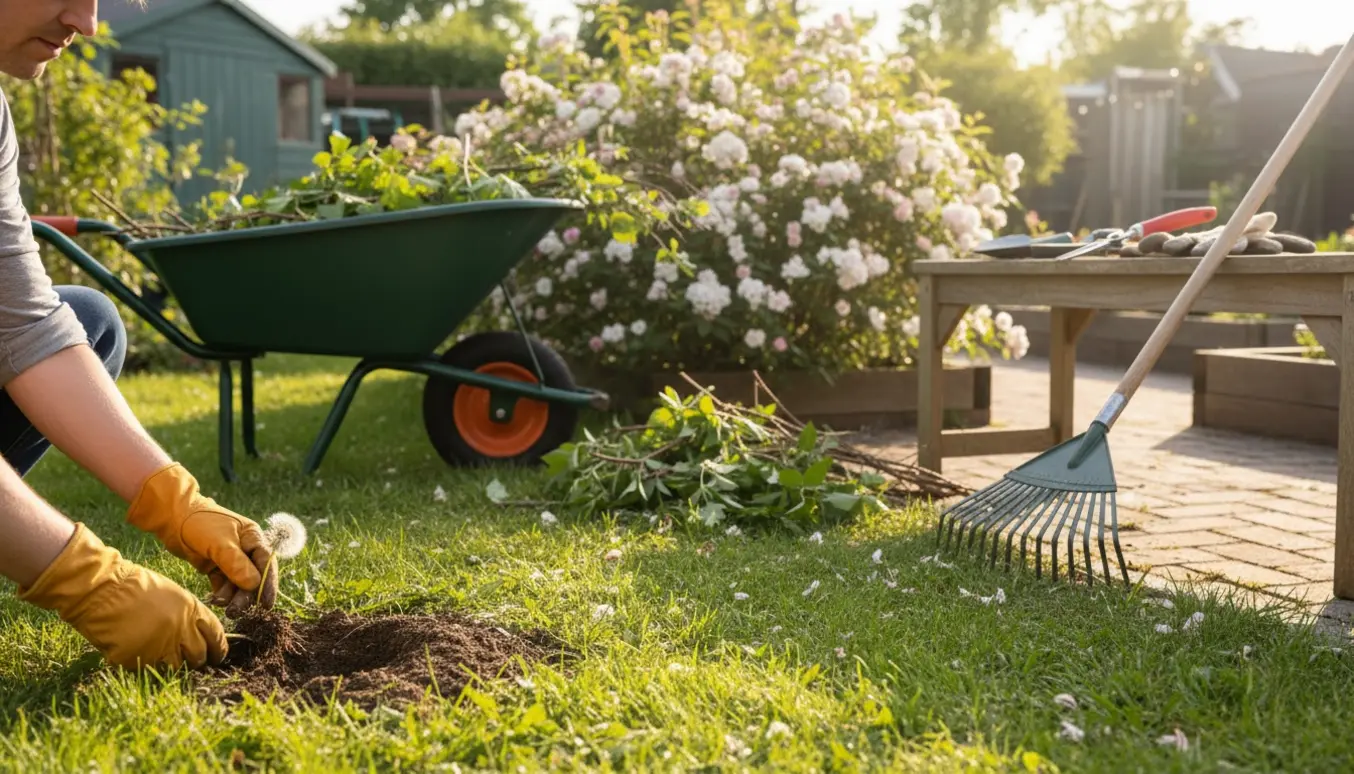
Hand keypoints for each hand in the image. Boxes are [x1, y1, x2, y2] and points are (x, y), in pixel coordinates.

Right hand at [17, 523, 227, 669]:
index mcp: (192, 611)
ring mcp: (159, 647)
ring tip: (162, 656)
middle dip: (197, 660)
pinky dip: (146, 665)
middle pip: (199, 656)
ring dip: (172, 665)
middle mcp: (180, 630)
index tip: (216, 655)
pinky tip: (140, 653)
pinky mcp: (137, 660)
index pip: (216, 637)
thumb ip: (190, 615)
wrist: (101, 589)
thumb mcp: (173, 595)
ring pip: (177, 668)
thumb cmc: (135, 587)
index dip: (218, 649)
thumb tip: (200, 636)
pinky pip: (148, 670)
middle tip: (191, 660)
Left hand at [125, 463, 277, 616]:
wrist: (172, 518)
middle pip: (252, 576)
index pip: (266, 563)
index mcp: (252, 538)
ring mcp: (230, 559)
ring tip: (221, 605)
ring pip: (237, 583)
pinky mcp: (215, 567)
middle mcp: (245, 549)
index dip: (268, 584)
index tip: (266, 604)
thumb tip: (254, 585)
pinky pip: (223, 585)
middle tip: (237, 611)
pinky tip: (215, 600)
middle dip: (246, 595)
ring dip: (232, 596)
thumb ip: (237, 564)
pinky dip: (221, 594)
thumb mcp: (219, 542)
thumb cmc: (200, 523)